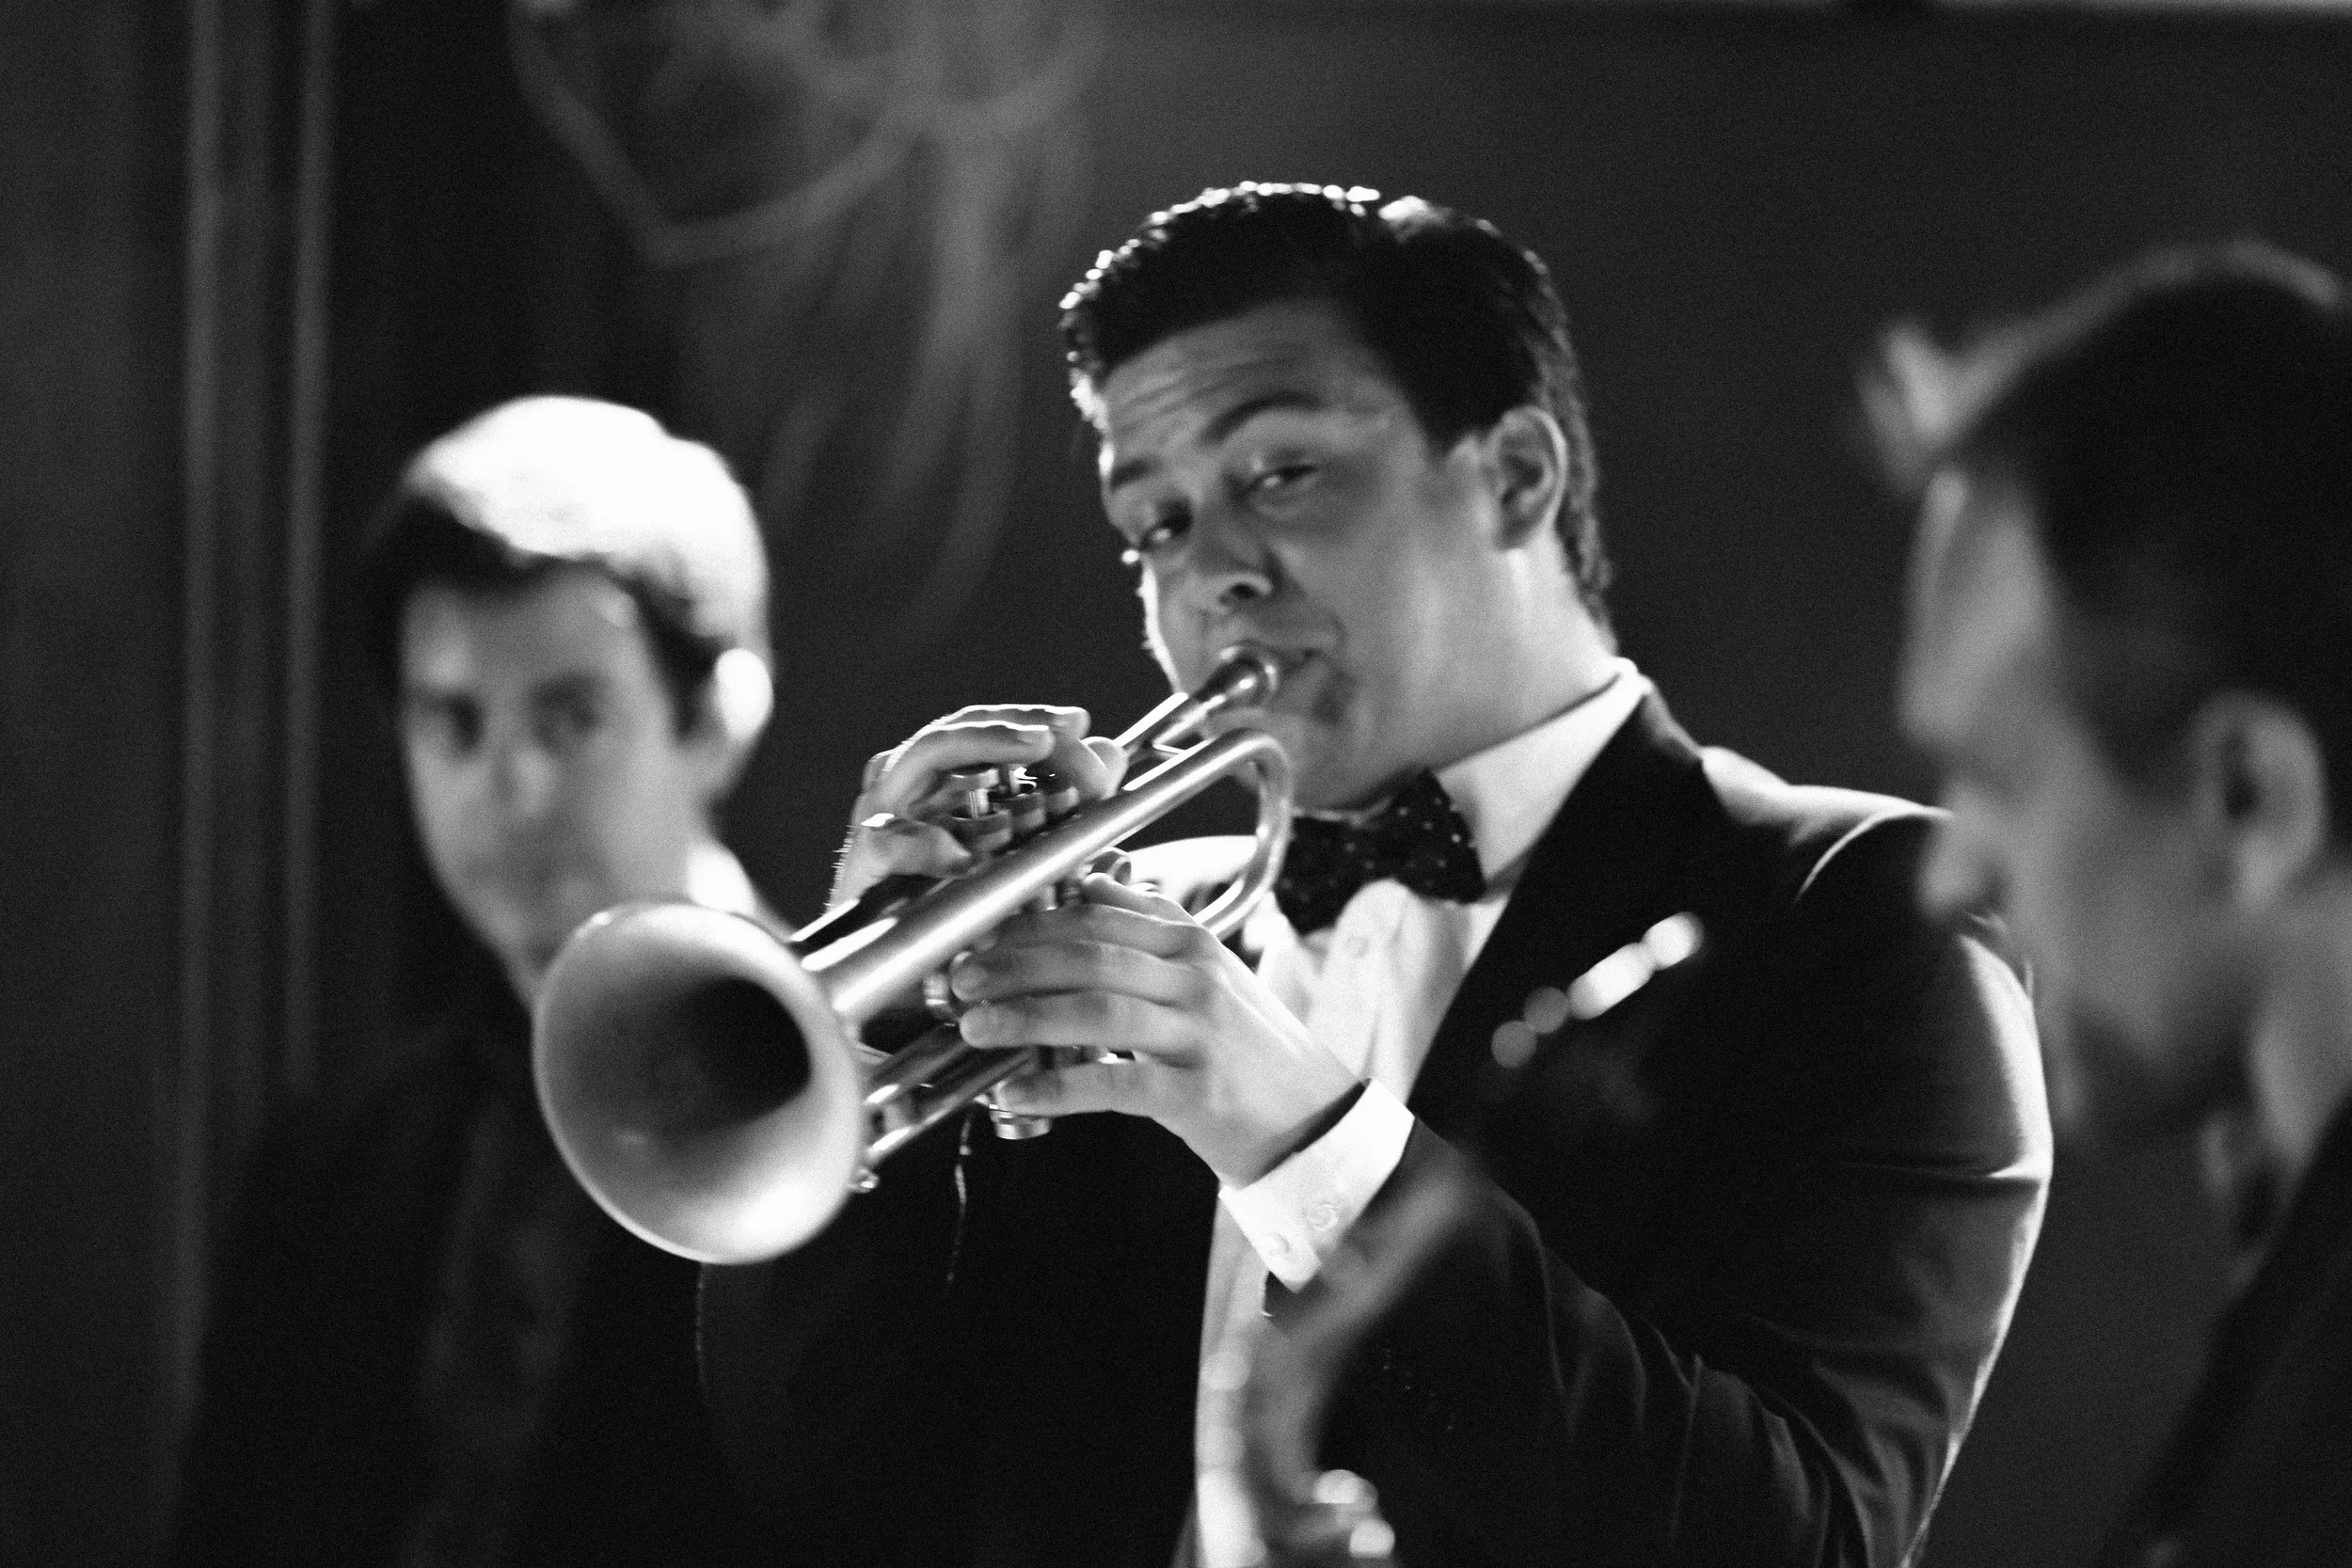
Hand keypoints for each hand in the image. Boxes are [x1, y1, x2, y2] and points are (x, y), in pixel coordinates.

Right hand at [830, 706, 1126, 905]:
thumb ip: (1070, 803)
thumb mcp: (1030, 854)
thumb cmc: (962, 909)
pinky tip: (972, 852)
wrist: (906, 979)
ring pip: (923, 756)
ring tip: (1033, 750)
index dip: (1030, 719)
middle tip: (1057, 733)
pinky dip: (931, 842)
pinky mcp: (864, 862)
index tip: (1078, 723)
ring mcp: (882, 816)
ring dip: (981, 747)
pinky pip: (892, 838)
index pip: (984, 729)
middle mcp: (909, 786)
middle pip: (956, 729)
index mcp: (940, 779)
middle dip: (1012, 725)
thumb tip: (1111, 753)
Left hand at [950, 875, 1360, 1185]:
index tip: (977, 940)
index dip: (1028, 926)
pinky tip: (1015, 1092)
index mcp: (1190, 942)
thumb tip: (1090, 882)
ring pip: (1098, 1010)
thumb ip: (1149, 924)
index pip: (1096, 916)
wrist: (1310, 1114)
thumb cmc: (1246, 1044)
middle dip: (1013, 965)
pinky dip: (1058, 1087)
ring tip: (974, 1027)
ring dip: (1025, 1016)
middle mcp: (1195, 978)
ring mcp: (1198, 1033)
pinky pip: (1115, 1083)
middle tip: (961, 980)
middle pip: (1089, 955)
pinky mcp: (1196, 1092)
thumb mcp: (1208, 970)